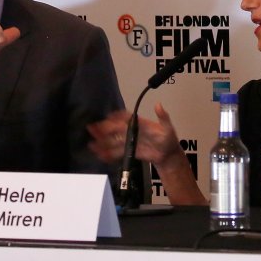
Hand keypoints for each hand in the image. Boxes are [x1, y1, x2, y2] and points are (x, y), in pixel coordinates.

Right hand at [89, 104, 205, 205]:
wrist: (168, 155)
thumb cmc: (168, 139)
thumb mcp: (168, 128)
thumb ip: (163, 117)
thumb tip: (158, 105)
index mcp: (139, 123)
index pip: (125, 118)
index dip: (115, 117)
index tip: (107, 117)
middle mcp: (132, 131)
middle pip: (115, 129)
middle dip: (103, 129)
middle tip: (92, 128)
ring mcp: (129, 141)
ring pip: (113, 141)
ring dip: (102, 142)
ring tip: (92, 144)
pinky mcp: (129, 151)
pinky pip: (117, 152)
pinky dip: (108, 154)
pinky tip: (100, 154)